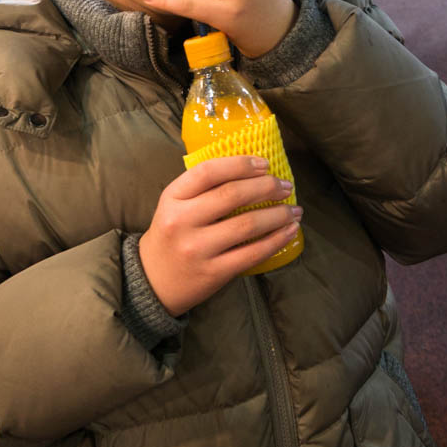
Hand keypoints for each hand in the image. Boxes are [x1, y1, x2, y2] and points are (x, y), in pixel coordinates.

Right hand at [139, 156, 302, 315]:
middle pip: (232, 195)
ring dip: (278, 215)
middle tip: (286, 186)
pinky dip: (276, 240)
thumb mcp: (174, 205)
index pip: (208, 171)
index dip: (240, 164)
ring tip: (294, 210)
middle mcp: (182, 221)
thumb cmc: (172, 235)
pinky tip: (289, 232)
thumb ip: (203, 188)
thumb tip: (253, 171)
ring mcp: (197, 249)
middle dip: (266, 187)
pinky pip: (252, 253)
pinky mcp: (213, 273)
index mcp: (172, 197)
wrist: (152, 281)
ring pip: (247, 225)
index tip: (264, 164)